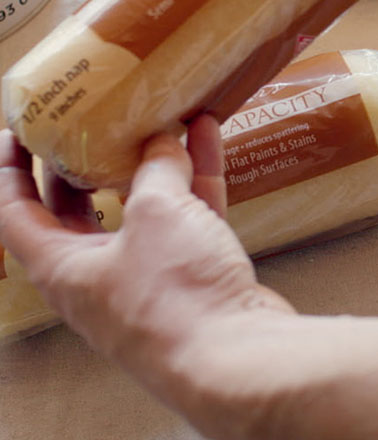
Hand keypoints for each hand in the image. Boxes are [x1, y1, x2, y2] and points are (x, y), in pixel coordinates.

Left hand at [0, 120, 377, 439]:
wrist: (249, 370)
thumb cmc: (185, 302)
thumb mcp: (161, 219)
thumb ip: (157, 173)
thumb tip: (163, 134)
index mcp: (73, 270)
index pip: (14, 214)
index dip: (8, 168)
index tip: (14, 124)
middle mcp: (105, 275)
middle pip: (73, 209)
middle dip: (76, 160)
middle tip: (82, 111)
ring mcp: (154, 276)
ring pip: (136, 208)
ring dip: (144, 164)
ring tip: (150, 112)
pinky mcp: (200, 275)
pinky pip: (187, 217)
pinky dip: (193, 181)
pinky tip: (207, 139)